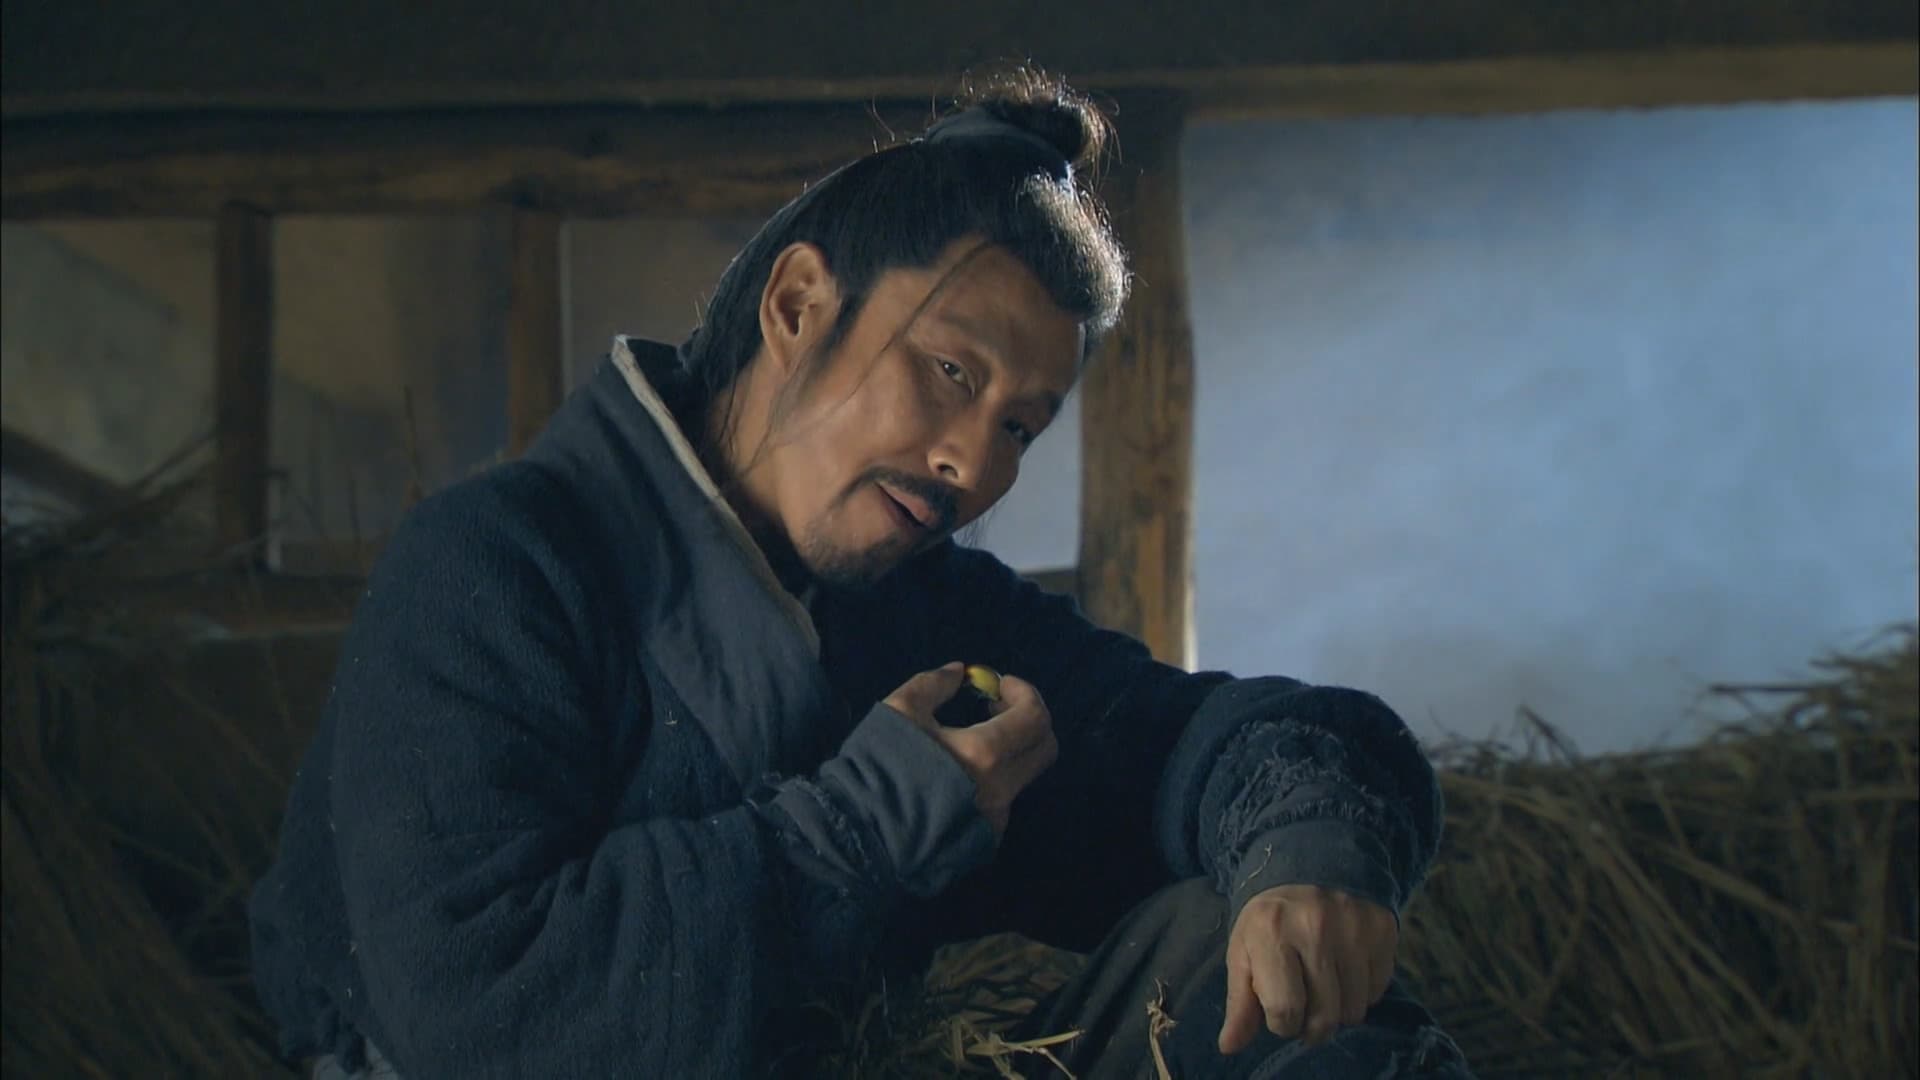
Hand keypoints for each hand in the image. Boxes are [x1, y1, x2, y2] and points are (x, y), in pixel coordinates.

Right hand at [885, 662, 1057, 835]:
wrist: (860, 837)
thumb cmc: (877, 769)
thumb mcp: (899, 711)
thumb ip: (934, 684)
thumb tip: (959, 672)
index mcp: (984, 754)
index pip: (1035, 717)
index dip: (1024, 692)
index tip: (998, 684)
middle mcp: (1001, 789)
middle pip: (1045, 748)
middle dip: (1029, 719)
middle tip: (994, 707)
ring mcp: (996, 818)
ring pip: (1024, 774)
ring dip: (1010, 748)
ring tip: (972, 738)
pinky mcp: (985, 838)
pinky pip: (1004, 798)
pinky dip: (994, 776)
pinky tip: (959, 773)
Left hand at [1217, 883, 1397, 1053]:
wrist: (1309, 869)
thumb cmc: (1269, 922)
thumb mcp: (1244, 955)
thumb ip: (1239, 1004)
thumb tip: (1229, 1047)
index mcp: (1271, 932)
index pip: (1285, 1010)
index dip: (1282, 1022)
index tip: (1281, 1008)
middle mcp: (1316, 926)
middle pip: (1324, 1016)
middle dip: (1312, 1024)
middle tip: (1305, 1006)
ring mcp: (1354, 925)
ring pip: (1355, 1009)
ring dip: (1339, 1010)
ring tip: (1324, 986)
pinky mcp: (1382, 927)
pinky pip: (1378, 990)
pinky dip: (1362, 991)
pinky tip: (1346, 970)